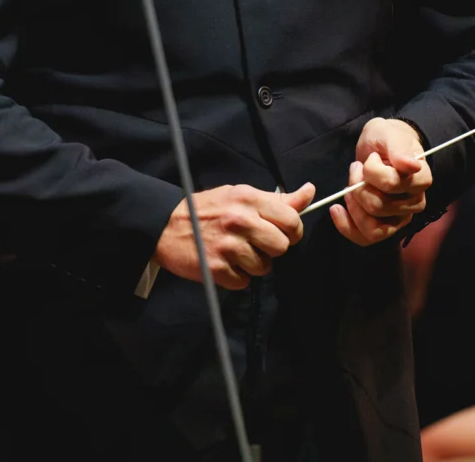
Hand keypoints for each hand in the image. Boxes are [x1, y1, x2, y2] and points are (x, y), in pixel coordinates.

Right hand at [153, 183, 312, 289]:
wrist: (164, 225)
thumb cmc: (207, 210)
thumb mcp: (240, 195)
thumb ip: (277, 199)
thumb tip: (310, 192)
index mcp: (248, 199)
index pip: (292, 220)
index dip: (292, 231)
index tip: (282, 233)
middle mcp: (240, 221)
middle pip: (282, 247)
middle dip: (272, 249)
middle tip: (256, 244)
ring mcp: (228, 246)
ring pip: (264, 267)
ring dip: (253, 265)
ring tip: (236, 253)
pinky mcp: (216, 268)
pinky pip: (244, 282)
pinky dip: (237, 277)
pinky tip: (224, 264)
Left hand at [332, 117, 430, 246]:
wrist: (380, 148)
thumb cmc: (386, 139)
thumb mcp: (388, 134)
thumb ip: (399, 148)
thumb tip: (413, 165)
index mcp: (421, 179)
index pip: (390, 184)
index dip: (371, 171)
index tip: (370, 158)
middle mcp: (415, 203)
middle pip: (377, 206)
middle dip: (357, 186)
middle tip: (357, 169)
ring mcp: (401, 218)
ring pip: (372, 227)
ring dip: (353, 206)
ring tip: (350, 186)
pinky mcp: (386, 228)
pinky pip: (365, 238)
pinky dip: (347, 226)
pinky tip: (336, 210)